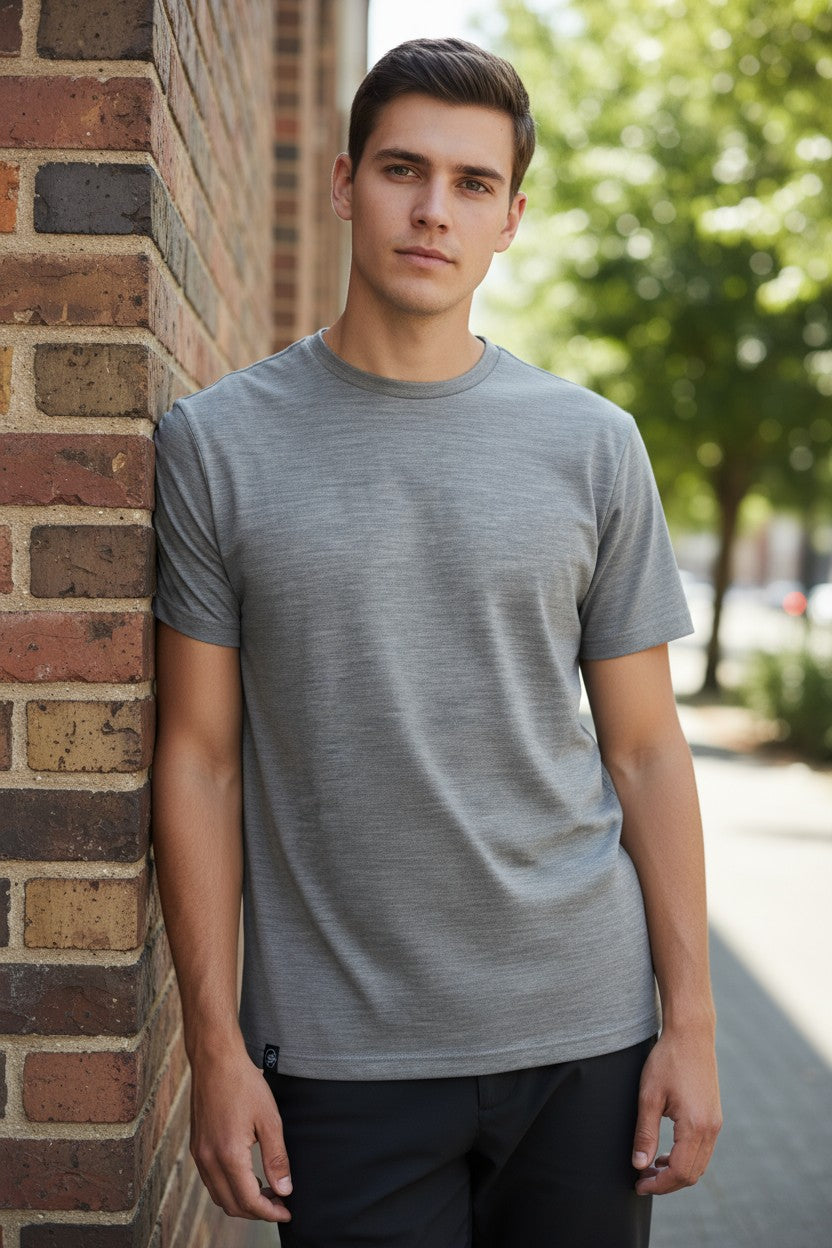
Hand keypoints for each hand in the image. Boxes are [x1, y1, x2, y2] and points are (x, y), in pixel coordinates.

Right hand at [189, 1045, 291, 1221]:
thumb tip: (284, 1190)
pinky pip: (211, 1180)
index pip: (249, 1201)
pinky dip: (229, 1187)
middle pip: (231, 1205)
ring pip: (219, 1195)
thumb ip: (276, 1158)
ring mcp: (199, 1154)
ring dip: (242, 1201)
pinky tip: (247, 1175)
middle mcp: (208, 1160)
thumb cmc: (243, 1083)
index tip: (287, 1212)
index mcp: (228, 1155)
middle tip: (279, 1204)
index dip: (270, 1213)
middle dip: (256, 1212)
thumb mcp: (269, 1119)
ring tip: (266, 1191)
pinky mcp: (197, 1146)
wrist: (215, 1059)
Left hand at [632, 1026, 721, 1195]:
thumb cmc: (667, 1060)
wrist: (691, 1035)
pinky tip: (665, 1153)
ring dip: (676, 1172)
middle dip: (667, 1183)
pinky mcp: (714, 1116)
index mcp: (696, 1126)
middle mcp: (711, 1129)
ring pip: (699, 1164)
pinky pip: (703, 1150)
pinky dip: (685, 1159)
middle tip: (641, 1180)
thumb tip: (639, 1165)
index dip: (658, 1184)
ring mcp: (716, 1123)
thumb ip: (645, 1134)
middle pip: (692, 1174)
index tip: (638, 1185)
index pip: (680, 1172)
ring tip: (650, 1168)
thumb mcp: (649, 1097)